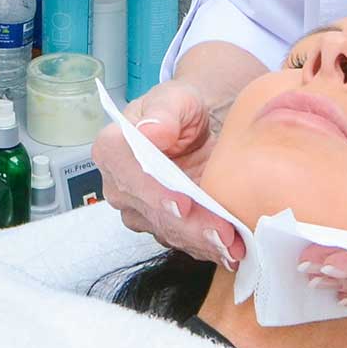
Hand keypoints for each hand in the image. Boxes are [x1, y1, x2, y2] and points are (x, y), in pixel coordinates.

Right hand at [92, 79, 245, 268]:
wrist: (194, 130)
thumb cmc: (180, 110)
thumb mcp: (176, 98)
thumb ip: (165, 112)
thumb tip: (151, 131)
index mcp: (113, 148)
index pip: (130, 175)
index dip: (156, 193)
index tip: (183, 203)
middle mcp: (120, 185)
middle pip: (152, 211)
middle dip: (189, 225)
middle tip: (223, 233)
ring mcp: (139, 210)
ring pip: (168, 232)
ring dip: (201, 242)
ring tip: (233, 246)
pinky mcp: (161, 225)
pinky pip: (182, 241)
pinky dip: (207, 246)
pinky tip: (231, 250)